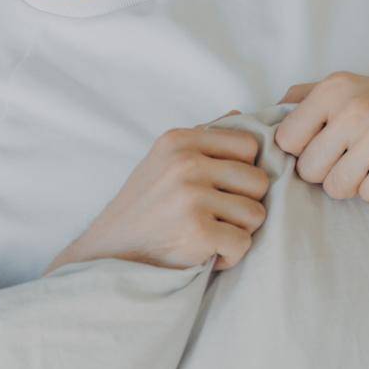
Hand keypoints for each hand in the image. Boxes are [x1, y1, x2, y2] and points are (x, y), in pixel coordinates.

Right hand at [45, 111, 270, 275]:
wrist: (110, 252)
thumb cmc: (144, 206)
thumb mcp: (164, 160)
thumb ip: (202, 138)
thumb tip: (239, 113)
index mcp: (180, 140)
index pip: (248, 145)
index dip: (243, 169)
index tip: (222, 187)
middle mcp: (186, 164)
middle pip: (258, 181)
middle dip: (244, 203)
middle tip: (217, 216)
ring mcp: (191, 197)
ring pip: (256, 214)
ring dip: (238, 231)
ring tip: (210, 234)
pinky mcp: (197, 231)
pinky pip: (243, 243)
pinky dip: (229, 255)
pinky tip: (207, 253)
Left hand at [274, 73, 368, 203]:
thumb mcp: (353, 85)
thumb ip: (307, 96)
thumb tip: (268, 113)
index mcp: (335, 88)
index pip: (286, 139)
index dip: (301, 152)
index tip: (322, 148)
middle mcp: (354, 108)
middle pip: (308, 169)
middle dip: (326, 173)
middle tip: (351, 160)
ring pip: (335, 188)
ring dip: (352, 184)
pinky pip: (368, 195)